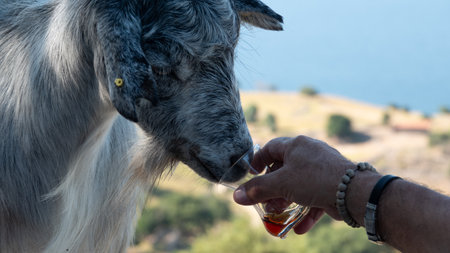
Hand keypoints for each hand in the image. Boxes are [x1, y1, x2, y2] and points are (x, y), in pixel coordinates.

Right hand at [233, 136, 355, 233]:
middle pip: (284, 169)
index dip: (258, 160)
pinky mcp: (332, 186)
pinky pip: (314, 197)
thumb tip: (236, 196)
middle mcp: (309, 154)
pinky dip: (306, 212)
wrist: (354, 192)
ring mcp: (322, 169)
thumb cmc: (314, 179)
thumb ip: (258, 190)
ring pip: (298, 185)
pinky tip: (300, 229)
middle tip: (265, 203)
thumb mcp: (281, 184)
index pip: (271, 148)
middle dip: (272, 189)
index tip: (251, 174)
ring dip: (287, 202)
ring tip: (279, 216)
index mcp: (296, 145)